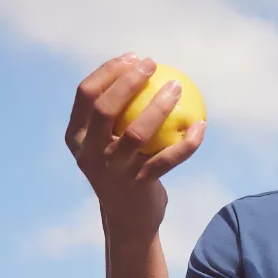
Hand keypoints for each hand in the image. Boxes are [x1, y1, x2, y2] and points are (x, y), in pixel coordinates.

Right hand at [65, 53, 205, 242]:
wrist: (129, 219)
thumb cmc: (122, 169)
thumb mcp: (107, 142)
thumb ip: (115, 114)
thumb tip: (142, 69)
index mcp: (76, 137)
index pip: (86, 94)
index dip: (108, 71)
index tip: (133, 58)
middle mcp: (89, 154)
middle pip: (105, 108)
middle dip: (129, 81)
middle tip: (152, 65)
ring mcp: (113, 171)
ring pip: (137, 132)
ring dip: (160, 106)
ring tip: (177, 87)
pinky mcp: (139, 185)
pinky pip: (168, 158)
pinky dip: (187, 142)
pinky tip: (200, 124)